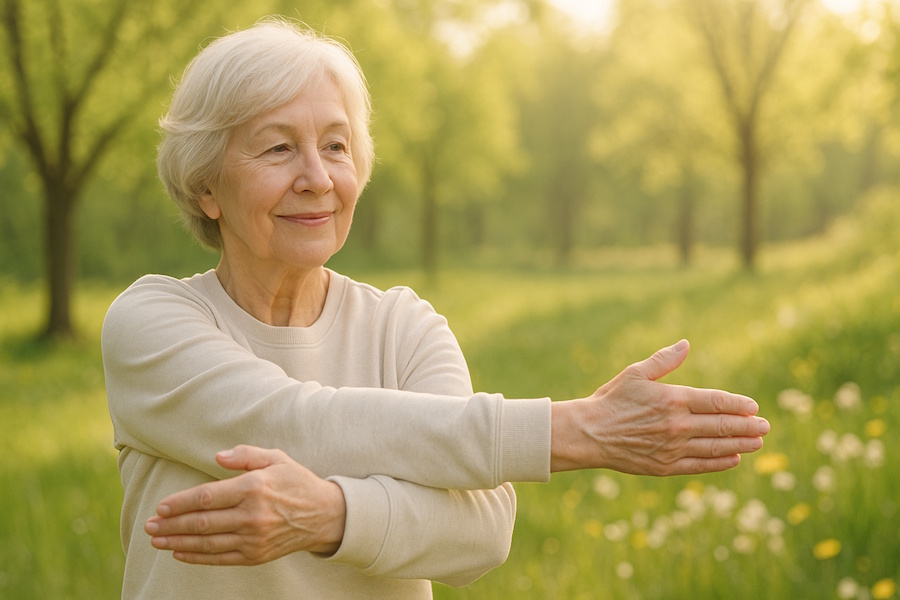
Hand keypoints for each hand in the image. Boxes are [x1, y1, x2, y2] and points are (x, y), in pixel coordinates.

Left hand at [144, 445, 345, 564]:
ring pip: (206, 542)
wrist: (325, 515)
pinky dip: (197, 557)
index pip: (207, 497)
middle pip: (201, 522)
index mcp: (254, 488)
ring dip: (177, 541)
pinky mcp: (256, 555)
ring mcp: (253, 538)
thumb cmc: (297, 482)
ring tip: (156, 540)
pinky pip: (220, 558)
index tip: (160, 507)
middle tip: (148, 526)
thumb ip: (246, 455)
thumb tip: (218, 456)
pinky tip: (179, 552)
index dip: (180, 503)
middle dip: (170, 524)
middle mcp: (252, 515)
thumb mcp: (277, 458)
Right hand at [551, 340, 768, 475]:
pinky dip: (720, 463)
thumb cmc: (611, 400)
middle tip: (765, 426)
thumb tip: (686, 344)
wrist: (588, 433)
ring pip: (715, 447)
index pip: (716, 402)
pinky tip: (734, 458)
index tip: (753, 407)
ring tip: (758, 443)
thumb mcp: (636, 374)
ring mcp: (672, 448)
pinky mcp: (665, 466)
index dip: (738, 405)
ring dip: (741, 444)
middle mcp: (677, 425)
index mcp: (673, 399)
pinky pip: (700, 466)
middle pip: (722, 426)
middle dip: (747, 426)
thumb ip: (664, 360)